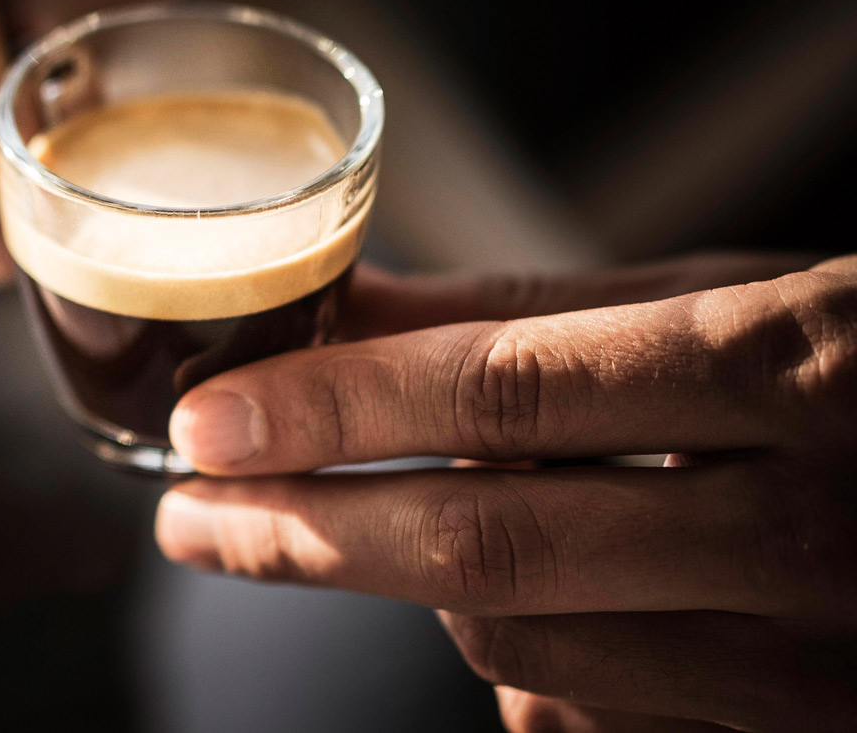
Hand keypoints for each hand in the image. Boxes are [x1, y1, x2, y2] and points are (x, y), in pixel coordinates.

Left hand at [154, 252, 856, 731]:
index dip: (337, 410)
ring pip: (524, 647)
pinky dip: (517, 659)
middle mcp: (813, 534)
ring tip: (358, 526)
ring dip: (409, 586)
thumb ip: (526, 314)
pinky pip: (592, 719)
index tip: (204, 424)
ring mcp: (818, 665)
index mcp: (802, 371)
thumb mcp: (727, 295)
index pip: (511, 395)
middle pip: (494, 549)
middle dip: (307, 537)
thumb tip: (336, 308)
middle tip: (190, 517)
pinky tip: (511, 601)